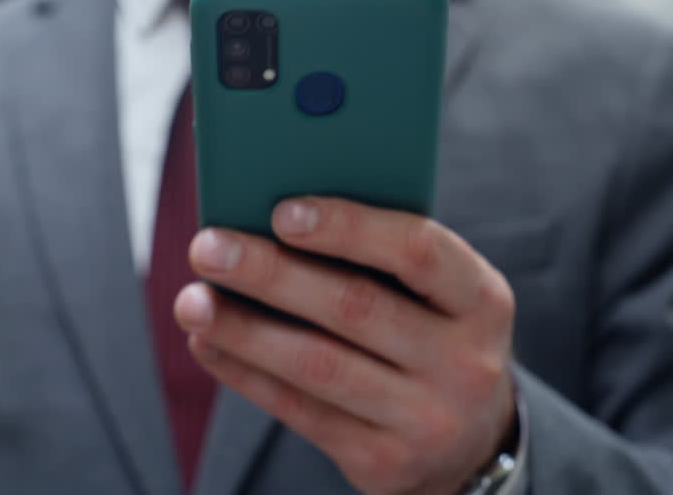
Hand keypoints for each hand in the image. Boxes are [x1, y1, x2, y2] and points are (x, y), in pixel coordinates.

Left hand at [175, 197, 516, 494]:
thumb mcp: (435, 295)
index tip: (280, 210)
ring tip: (191, 300)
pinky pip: (300, 412)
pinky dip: (245, 373)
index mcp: (481, 299)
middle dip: (270, 273)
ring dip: (243, 329)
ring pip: (318, 365)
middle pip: (354, 306)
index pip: (417, 251)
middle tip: (207, 247)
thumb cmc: (429, 336)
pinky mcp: (384, 462)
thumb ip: (378, 256)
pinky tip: (207, 343)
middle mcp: (464, 361)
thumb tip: (269, 216)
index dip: (349, 227)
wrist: (471, 445)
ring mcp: (426, 418)